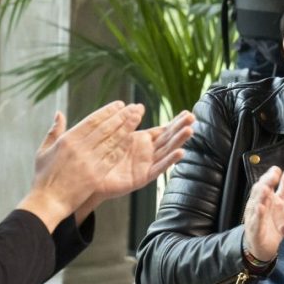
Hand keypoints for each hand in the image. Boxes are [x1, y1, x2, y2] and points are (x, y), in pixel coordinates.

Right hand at [21, 102, 145, 226]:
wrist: (48, 201)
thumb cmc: (44, 177)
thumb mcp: (44, 151)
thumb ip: (54, 131)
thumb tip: (59, 113)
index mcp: (67, 140)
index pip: (92, 120)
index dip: (107, 111)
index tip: (119, 105)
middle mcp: (80, 148)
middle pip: (105, 128)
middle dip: (122, 116)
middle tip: (135, 107)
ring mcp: (89, 162)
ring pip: (112, 140)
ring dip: (126, 128)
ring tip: (137, 118)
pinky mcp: (96, 175)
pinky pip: (113, 157)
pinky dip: (122, 147)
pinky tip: (131, 139)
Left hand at [80, 110, 195, 210]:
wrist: (89, 178)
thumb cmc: (100, 157)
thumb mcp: (113, 135)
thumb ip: (124, 122)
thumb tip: (134, 105)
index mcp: (142, 141)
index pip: (163, 130)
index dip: (175, 122)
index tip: (188, 112)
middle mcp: (147, 153)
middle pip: (168, 139)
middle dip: (180, 128)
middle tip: (193, 117)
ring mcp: (146, 165)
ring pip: (166, 151)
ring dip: (178, 141)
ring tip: (190, 130)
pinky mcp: (143, 177)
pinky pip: (158, 168)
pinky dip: (169, 161)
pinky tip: (180, 153)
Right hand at [242, 162, 283, 262]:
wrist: (264, 245)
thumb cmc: (274, 220)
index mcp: (266, 196)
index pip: (267, 181)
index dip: (271, 174)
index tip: (279, 169)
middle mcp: (258, 204)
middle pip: (259, 190)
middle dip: (266, 181)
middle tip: (274, 174)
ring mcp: (255, 217)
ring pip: (255, 204)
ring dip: (260, 196)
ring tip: (266, 189)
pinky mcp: (255, 230)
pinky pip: (255, 221)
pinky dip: (258, 215)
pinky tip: (261, 209)